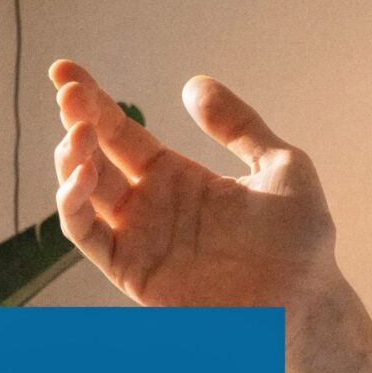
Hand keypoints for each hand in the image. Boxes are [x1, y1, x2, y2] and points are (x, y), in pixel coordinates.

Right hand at [51, 61, 339, 317]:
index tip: (65, 69)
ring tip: (78, 132)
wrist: (306, 302)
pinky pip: (87, 236)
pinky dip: (73, 205)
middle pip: (93, 156)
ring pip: (81, 194)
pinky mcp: (131, 271)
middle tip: (67, 89)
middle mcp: (149, 206)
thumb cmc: (301, 242)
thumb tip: (193, 84)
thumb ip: (239, 125)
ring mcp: (138, 239)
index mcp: (176, 177)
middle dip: (75, 121)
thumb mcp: (281, 165)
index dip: (93, 101)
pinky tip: (83, 175)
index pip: (121, 132)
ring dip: (70, 159)